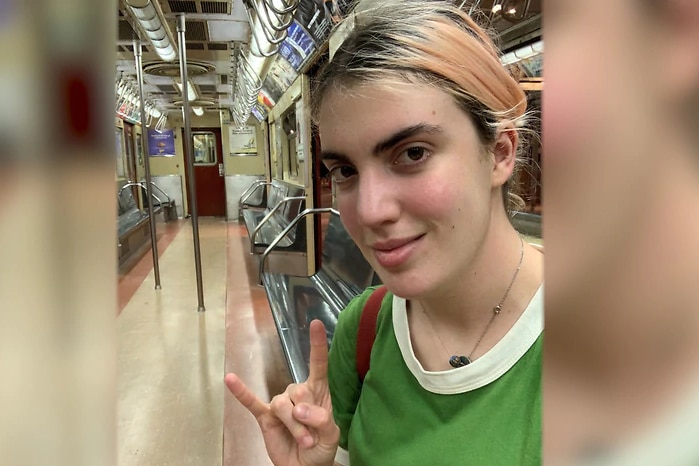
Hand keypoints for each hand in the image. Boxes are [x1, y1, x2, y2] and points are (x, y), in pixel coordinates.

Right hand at [225, 320, 339, 465]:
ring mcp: (280, 404)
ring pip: (282, 405)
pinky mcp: (265, 417)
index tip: (316, 323)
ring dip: (294, 425)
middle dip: (307, 418)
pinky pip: (251, 402)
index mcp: (318, 391)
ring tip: (303, 441)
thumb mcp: (330, 435)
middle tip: (312, 437)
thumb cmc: (321, 447)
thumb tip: (299, 408)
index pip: (318, 364)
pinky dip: (241, 391)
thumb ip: (321, 419)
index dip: (317, 344)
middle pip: (299, 392)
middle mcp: (297, 393)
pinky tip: (230, 379)